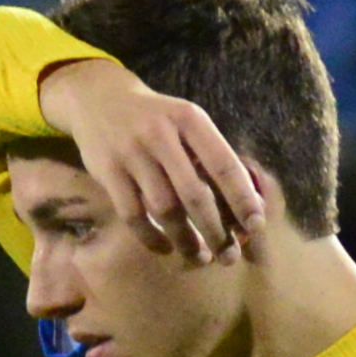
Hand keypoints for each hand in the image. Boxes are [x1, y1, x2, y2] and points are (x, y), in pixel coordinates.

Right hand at [35, 53, 272, 261]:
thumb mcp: (186, 121)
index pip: (224, 164)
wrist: (99, 98)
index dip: (242, 199)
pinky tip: (166, 248)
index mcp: (190, 119)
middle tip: (229, 256)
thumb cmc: (156, 119)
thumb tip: (245, 204)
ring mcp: (131, 153)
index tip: (256, 226)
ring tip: (200, 257)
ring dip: (185, 240)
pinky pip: (132, 215)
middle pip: (194, 194)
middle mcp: (161, 134)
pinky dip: (151, 237)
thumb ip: (210, 154)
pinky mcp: (107, 171)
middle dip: (215, 231)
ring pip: (163, 209)